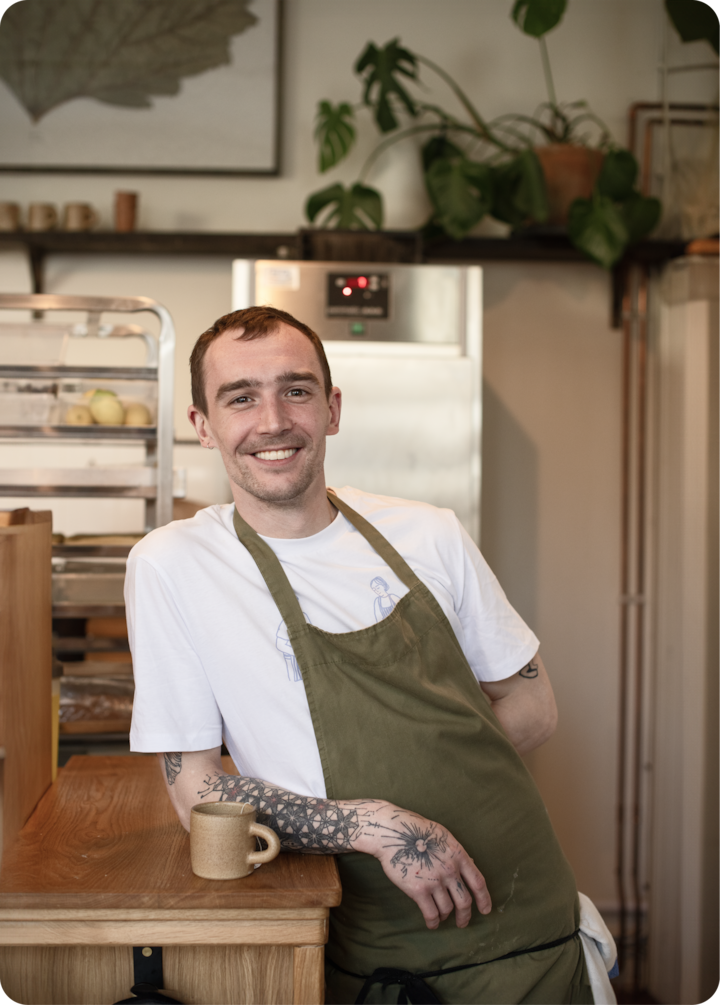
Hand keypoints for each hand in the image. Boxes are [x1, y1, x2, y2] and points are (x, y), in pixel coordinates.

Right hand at [356, 803, 491, 929]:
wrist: (395, 832)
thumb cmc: (418, 830)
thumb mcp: (445, 837)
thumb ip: (457, 854)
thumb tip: (470, 867)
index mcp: (459, 856)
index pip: (478, 883)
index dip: (484, 899)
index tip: (486, 910)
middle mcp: (450, 870)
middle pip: (465, 901)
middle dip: (465, 915)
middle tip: (463, 922)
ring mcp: (435, 881)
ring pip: (447, 909)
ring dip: (445, 916)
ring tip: (441, 916)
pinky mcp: (418, 890)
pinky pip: (431, 913)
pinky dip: (433, 922)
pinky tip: (431, 922)